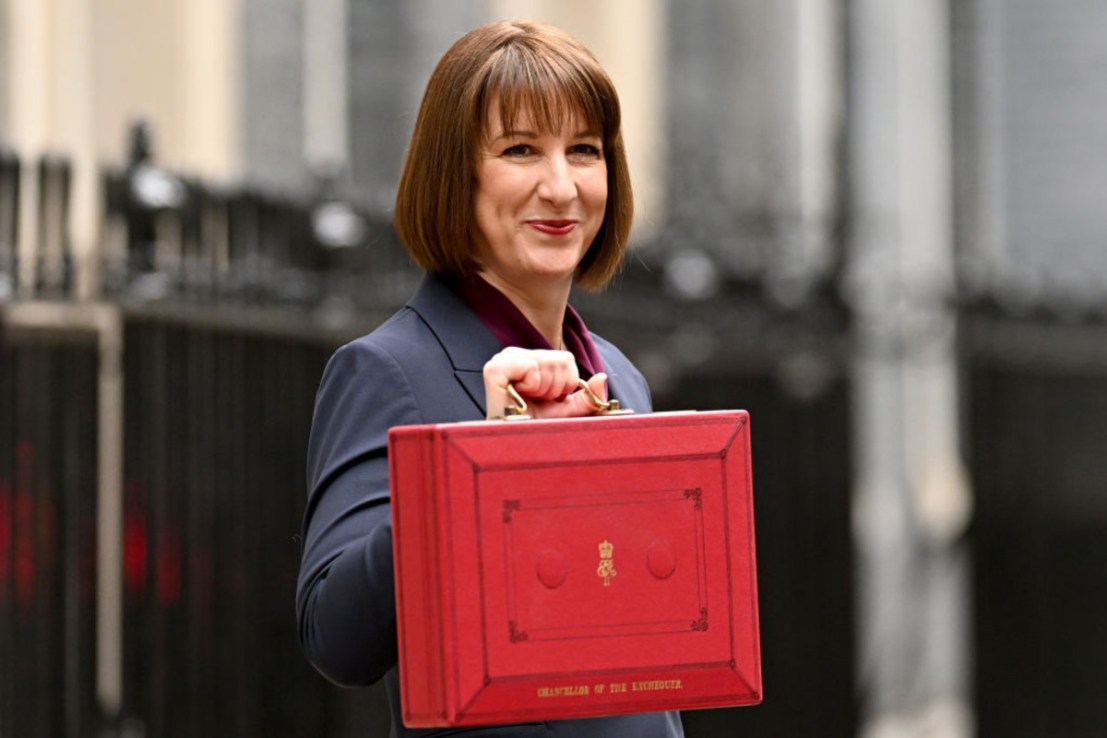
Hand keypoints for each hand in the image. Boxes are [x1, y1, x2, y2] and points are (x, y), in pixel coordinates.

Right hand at [483, 346, 607, 419]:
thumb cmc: (534, 429)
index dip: (565, 384)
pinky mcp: (494, 369)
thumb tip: (603, 378)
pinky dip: (532, 386)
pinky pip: (531, 367)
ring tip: (528, 402)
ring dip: (545, 390)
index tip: (548, 401)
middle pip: (561, 359)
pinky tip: (520, 398)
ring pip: (549, 362)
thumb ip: (585, 397)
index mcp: (529, 360)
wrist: (513, 450)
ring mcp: (503, 359)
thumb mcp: (566, 413)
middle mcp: (515, 355)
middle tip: (537, 403)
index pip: (566, 358)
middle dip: (556, 388)